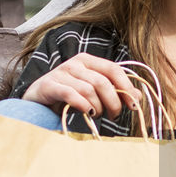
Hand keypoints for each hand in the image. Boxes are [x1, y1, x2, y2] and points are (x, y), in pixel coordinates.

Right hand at [21, 54, 142, 119]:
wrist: (38, 100)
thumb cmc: (70, 96)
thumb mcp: (94, 92)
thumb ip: (114, 91)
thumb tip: (137, 97)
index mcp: (88, 60)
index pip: (114, 69)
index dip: (126, 87)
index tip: (133, 105)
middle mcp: (75, 63)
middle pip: (102, 82)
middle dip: (113, 102)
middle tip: (114, 116)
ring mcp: (61, 72)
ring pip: (88, 90)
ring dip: (98, 107)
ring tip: (97, 115)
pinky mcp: (49, 85)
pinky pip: (71, 95)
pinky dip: (83, 106)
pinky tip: (88, 113)